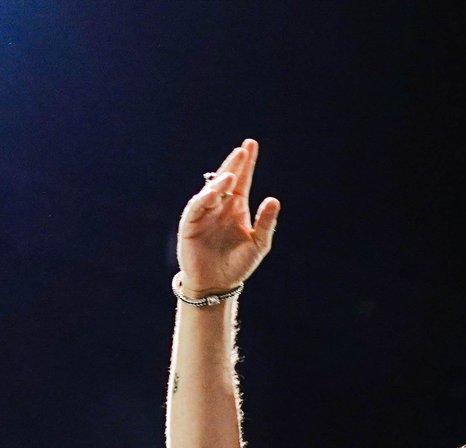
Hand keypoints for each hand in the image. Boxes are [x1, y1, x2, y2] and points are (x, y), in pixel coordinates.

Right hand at [177, 138, 280, 293]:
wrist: (217, 285)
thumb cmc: (237, 264)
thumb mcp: (258, 244)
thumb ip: (266, 223)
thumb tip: (274, 199)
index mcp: (236, 207)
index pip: (242, 180)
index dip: (247, 164)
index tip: (252, 145)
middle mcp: (220, 206)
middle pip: (226, 179)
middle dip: (234, 164)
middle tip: (243, 149)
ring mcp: (204, 213)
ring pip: (211, 191)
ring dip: (220, 182)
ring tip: (232, 175)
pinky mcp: (190, 224)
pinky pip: (196, 208)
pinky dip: (203, 199)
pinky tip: (213, 193)